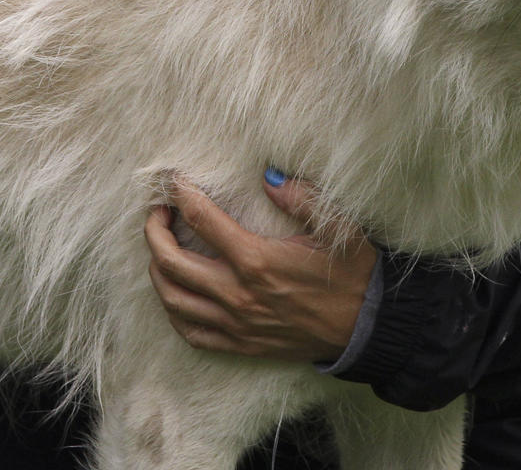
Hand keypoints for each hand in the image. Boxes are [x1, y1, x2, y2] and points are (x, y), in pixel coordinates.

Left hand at [144, 170, 377, 362]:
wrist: (366, 328)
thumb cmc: (353, 275)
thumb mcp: (339, 229)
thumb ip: (303, 198)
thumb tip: (269, 175)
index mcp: (257, 260)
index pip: (201, 219)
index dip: (182, 194)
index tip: (175, 180)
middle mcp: (238, 294)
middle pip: (171, 261)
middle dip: (154, 230)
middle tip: (158, 211)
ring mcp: (235, 323)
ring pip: (172, 299)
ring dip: (157, 269)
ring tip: (161, 248)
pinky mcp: (240, 345)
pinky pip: (190, 332)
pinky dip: (174, 310)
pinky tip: (176, 292)